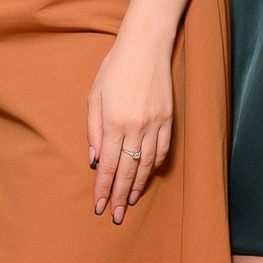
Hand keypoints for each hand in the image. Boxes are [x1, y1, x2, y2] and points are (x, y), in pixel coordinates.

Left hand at [86, 15, 174, 223]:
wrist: (145, 46)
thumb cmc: (114, 69)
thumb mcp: (94, 96)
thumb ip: (93, 130)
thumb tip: (94, 160)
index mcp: (114, 122)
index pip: (107, 165)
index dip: (103, 188)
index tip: (99, 207)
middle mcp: (136, 127)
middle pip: (127, 170)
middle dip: (119, 196)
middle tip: (115, 216)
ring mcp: (155, 124)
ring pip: (147, 164)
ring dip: (137, 185)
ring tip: (130, 201)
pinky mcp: (169, 119)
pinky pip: (163, 150)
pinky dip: (155, 166)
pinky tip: (148, 175)